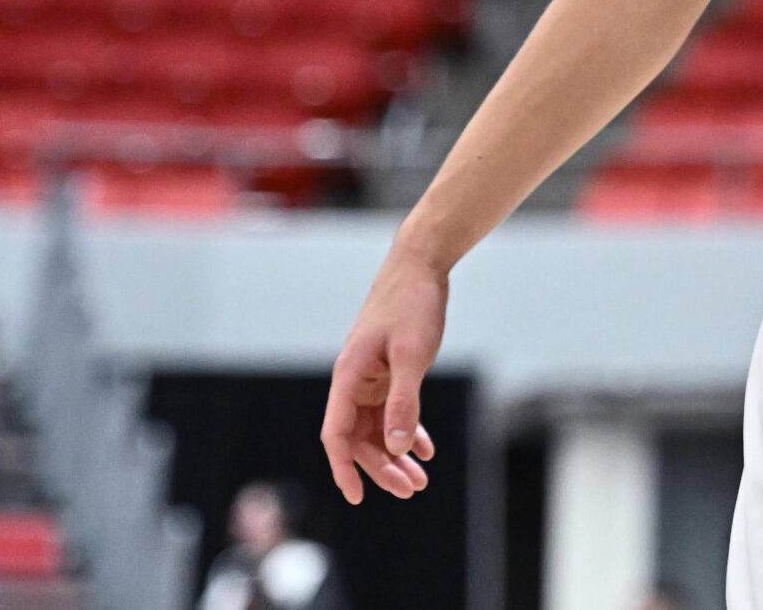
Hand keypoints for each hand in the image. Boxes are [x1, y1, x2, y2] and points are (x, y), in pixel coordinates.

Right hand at [321, 255, 446, 503]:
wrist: (421, 266)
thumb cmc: (412, 304)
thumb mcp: (413, 355)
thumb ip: (404, 402)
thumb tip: (396, 447)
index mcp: (349, 376)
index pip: (337, 434)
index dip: (344, 467)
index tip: (357, 496)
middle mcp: (354, 380)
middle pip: (360, 437)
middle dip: (382, 467)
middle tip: (411, 490)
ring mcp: (371, 376)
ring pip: (377, 428)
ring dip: (396, 454)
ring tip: (420, 479)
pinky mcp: (389, 370)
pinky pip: (392, 411)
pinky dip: (408, 431)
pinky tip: (426, 448)